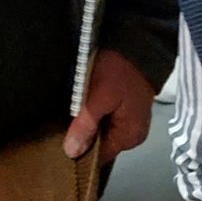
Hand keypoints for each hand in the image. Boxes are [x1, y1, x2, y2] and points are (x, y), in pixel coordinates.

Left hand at [63, 48, 153, 166]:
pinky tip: (88, 107)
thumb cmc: (119, 70)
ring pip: (103, 133)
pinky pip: (108, 121)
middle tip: (66, 125)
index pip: (100, 157)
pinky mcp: (129, 110)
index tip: (63, 142)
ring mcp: (133, 123)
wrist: (138, 43)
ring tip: (76, 115)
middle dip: (85, 137)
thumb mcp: (99, 97)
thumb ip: (85, 126)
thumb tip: (72, 152)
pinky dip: (97, 116)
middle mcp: (133, 135)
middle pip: (102, 145)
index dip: (82, 151)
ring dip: (90, 125)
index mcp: (129, 137)